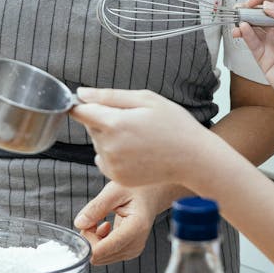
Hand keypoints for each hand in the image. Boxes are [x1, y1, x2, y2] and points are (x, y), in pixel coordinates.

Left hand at [72, 88, 210, 189]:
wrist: (193, 159)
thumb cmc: (174, 124)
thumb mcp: (146, 99)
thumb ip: (109, 96)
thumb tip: (81, 93)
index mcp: (114, 124)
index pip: (80, 111)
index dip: (84, 104)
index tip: (94, 102)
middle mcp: (109, 147)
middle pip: (91, 126)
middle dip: (105, 119)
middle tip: (135, 119)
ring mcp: (112, 166)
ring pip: (98, 143)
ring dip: (110, 137)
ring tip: (140, 136)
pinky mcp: (117, 179)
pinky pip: (104, 160)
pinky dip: (115, 154)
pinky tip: (137, 151)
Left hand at [73, 180, 174, 264]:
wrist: (153, 193)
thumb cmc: (137, 188)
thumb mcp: (115, 191)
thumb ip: (97, 207)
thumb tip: (79, 223)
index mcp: (135, 228)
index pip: (103, 250)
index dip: (88, 240)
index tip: (87, 222)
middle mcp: (136, 244)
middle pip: (99, 256)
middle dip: (89, 238)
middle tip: (92, 218)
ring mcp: (133, 250)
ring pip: (100, 257)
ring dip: (93, 240)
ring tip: (99, 220)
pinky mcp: (129, 251)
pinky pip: (106, 254)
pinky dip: (99, 242)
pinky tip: (104, 227)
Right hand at [235, 0, 273, 123]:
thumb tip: (269, 5)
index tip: (254, 1)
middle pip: (260, 14)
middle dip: (248, 9)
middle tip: (241, 8)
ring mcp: (270, 44)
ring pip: (252, 28)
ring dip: (243, 21)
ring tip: (238, 19)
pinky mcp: (263, 58)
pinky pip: (251, 42)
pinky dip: (245, 34)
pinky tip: (242, 29)